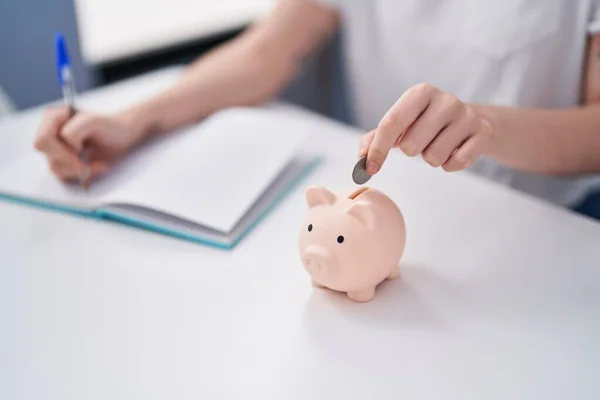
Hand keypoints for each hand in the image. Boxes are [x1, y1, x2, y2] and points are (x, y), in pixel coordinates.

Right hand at [34, 106, 134, 181]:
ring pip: (55, 167)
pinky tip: (97, 167)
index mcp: (53, 117)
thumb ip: (74, 129)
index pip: (43, 139)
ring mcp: (55, 149)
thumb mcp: (94, 120)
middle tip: (87, 162)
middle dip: (70, 161)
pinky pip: (65, 176)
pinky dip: (83, 174)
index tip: (81, 150)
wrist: (121, 135)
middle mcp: (50, 132)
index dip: (61, 150)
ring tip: (99, 164)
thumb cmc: (109, 125)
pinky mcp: (63, 162)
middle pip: (47, 155)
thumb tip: (67, 146)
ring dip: (80, 169)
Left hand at [358, 83, 493, 173]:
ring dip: (431, 158)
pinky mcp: (483, 133)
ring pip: (433, 158)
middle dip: (411, 151)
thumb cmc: (425, 123)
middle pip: (410, 146)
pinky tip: (454, 151)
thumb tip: (361, 160)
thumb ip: (374, 140)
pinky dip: (450, 165)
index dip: (378, 149)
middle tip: (421, 141)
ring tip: (438, 144)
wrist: (470, 121)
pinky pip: (456, 164)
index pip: (392, 123)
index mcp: (420, 93)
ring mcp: (467, 116)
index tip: (370, 168)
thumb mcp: (399, 125)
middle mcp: (445, 100)